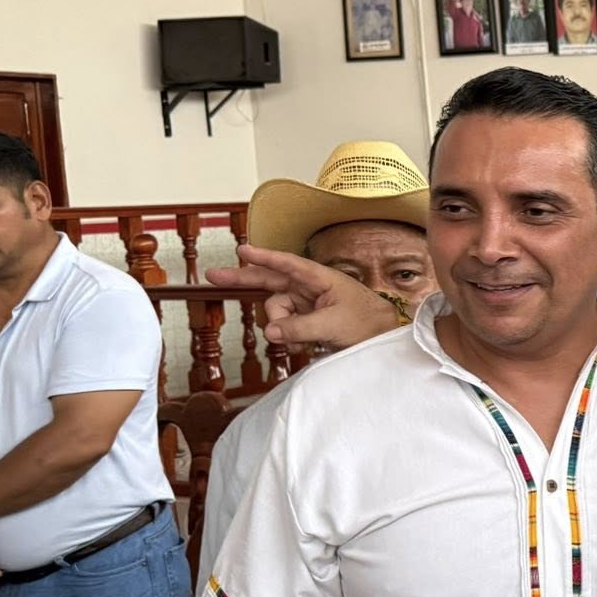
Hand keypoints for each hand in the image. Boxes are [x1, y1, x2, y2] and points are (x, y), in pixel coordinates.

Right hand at [207, 247, 396, 350]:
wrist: (383, 341)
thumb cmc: (368, 324)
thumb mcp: (333, 325)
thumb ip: (299, 327)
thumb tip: (270, 331)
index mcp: (321, 278)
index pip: (287, 264)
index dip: (263, 257)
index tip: (242, 250)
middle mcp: (310, 288)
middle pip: (270, 281)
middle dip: (243, 279)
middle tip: (213, 276)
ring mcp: (307, 305)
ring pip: (276, 313)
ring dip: (281, 329)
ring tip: (302, 342)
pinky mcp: (306, 322)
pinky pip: (284, 329)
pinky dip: (287, 339)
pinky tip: (303, 347)